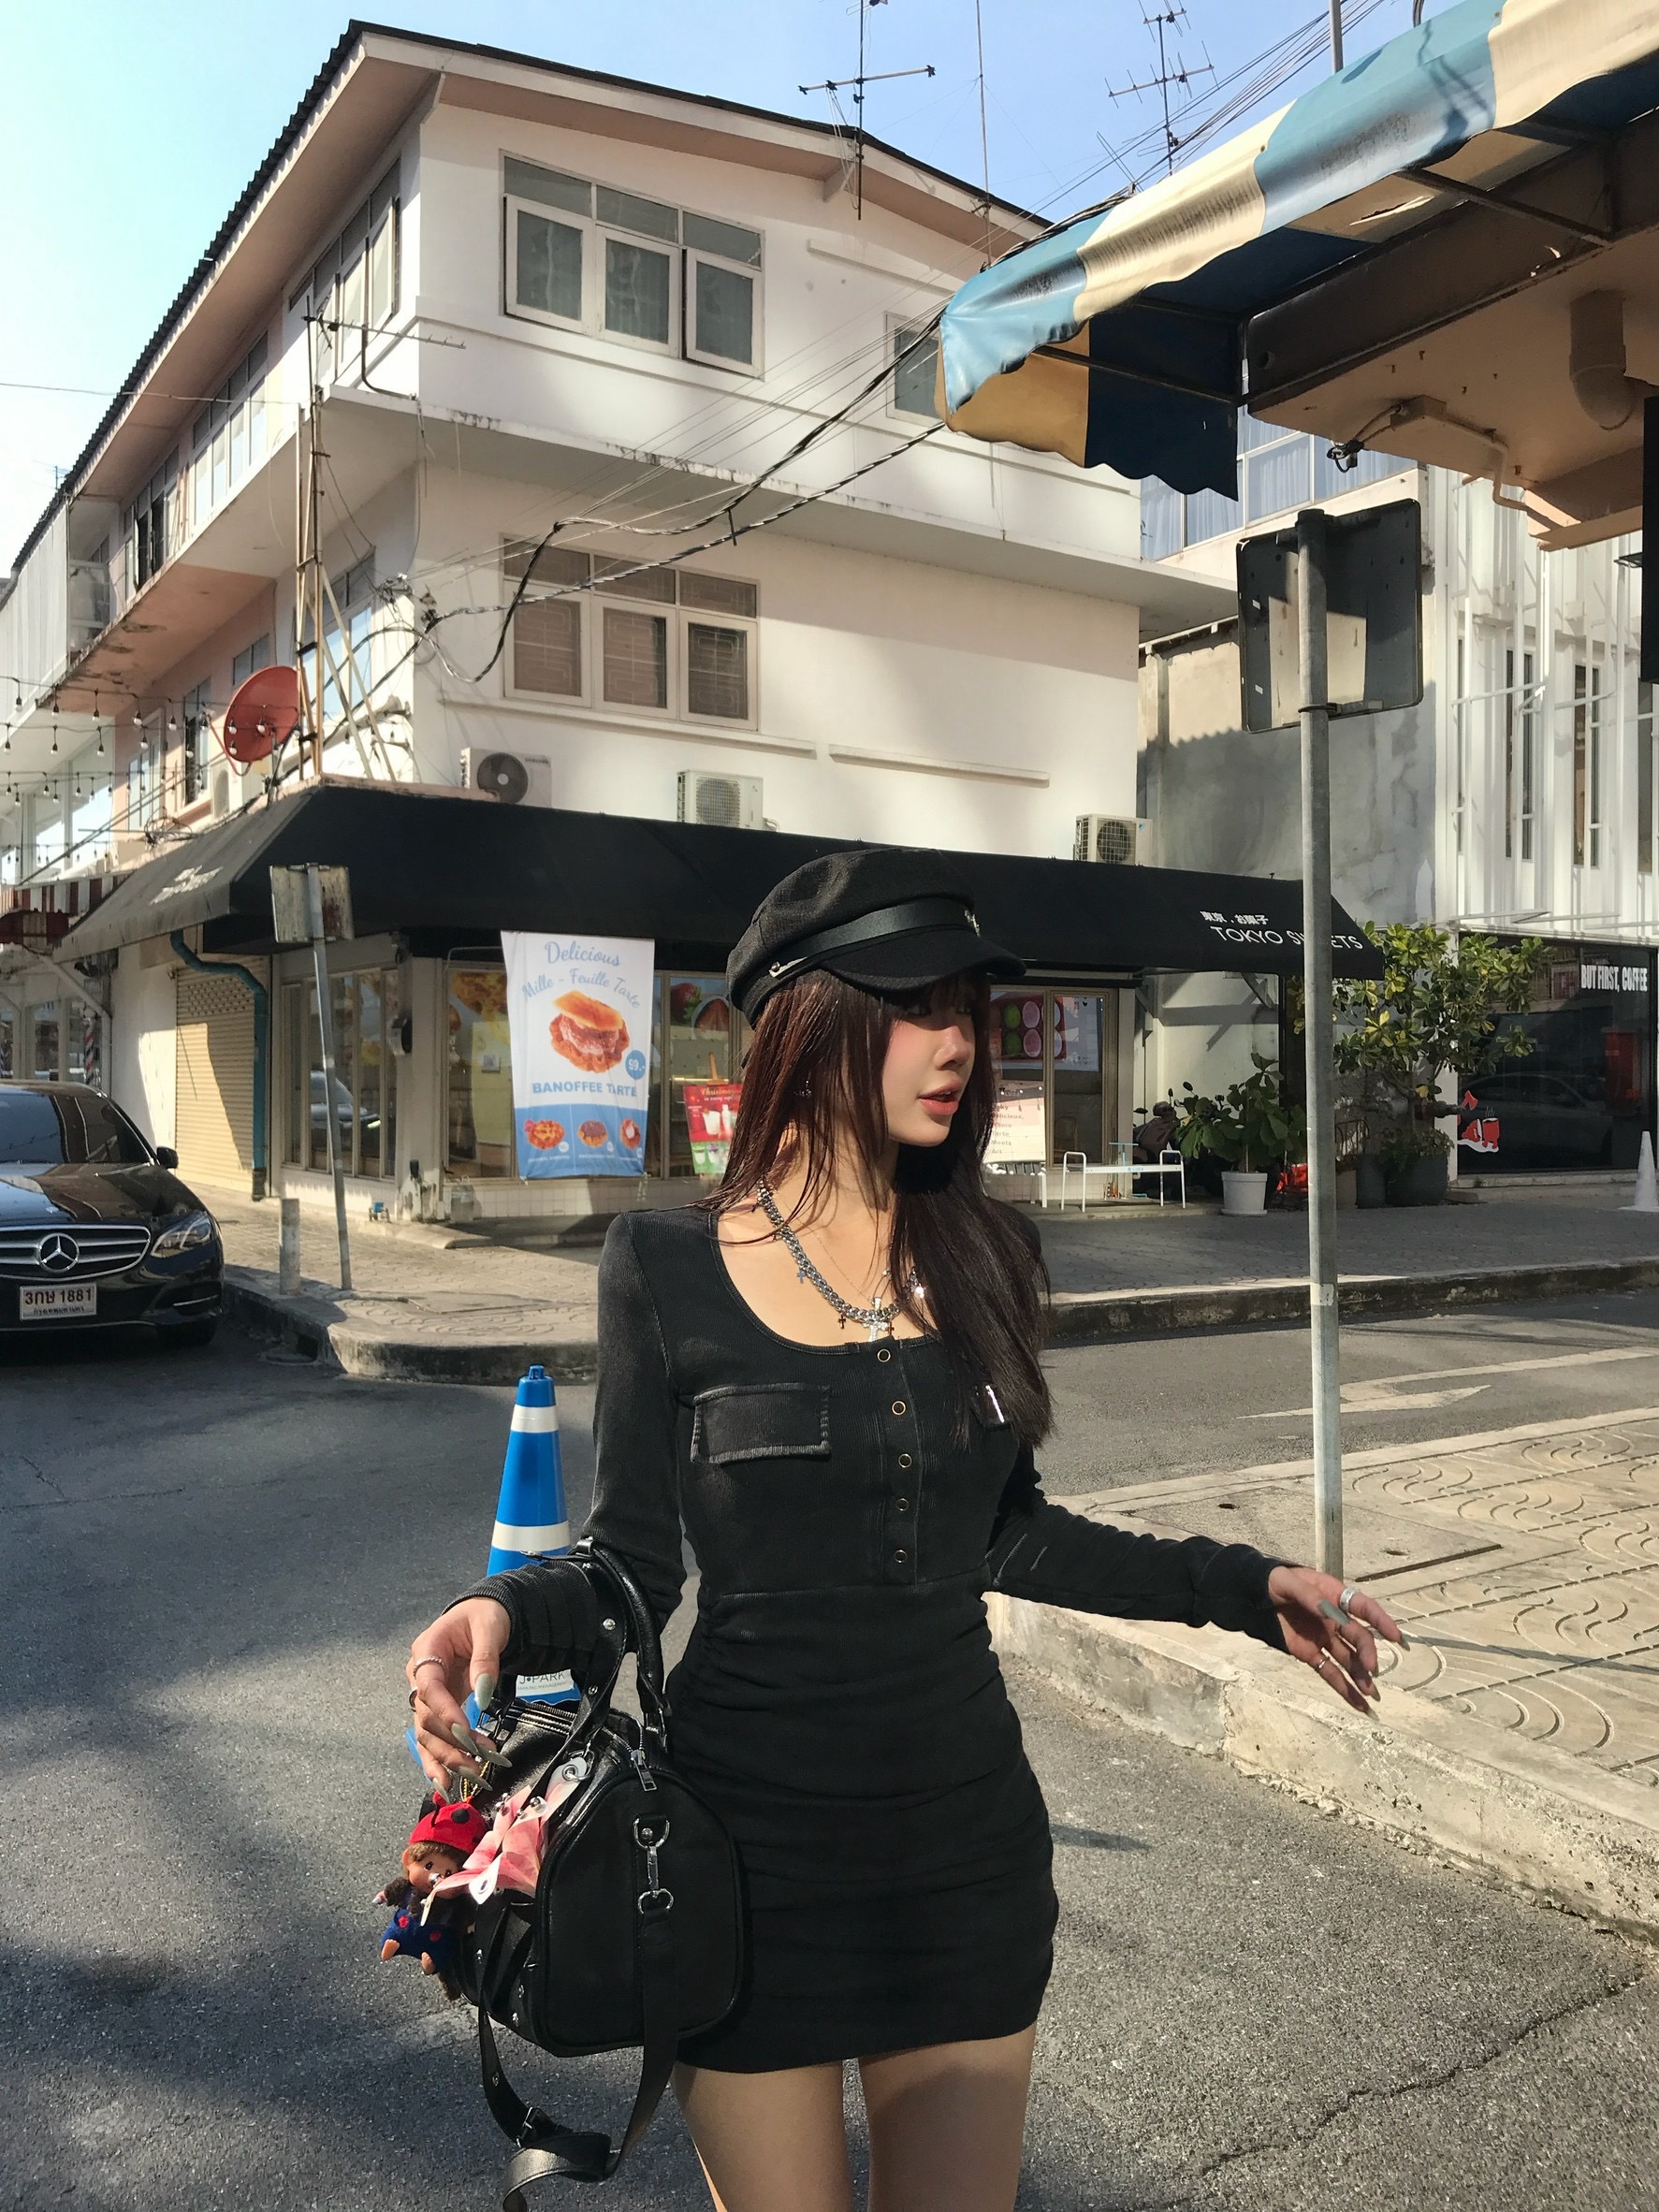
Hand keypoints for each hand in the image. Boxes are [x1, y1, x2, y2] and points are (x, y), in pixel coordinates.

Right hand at [406, 1599, 509, 1793]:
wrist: (482, 1614)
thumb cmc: (484, 1615)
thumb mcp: (490, 1627)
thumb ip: (485, 1659)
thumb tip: (484, 1694)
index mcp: (427, 1651)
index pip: (430, 1688)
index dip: (446, 1714)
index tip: (467, 1733)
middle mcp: (419, 1675)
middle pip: (426, 1718)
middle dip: (450, 1743)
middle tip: (477, 1762)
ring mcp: (426, 1693)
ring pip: (426, 1734)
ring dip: (446, 1758)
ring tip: (469, 1776)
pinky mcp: (437, 1707)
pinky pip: (432, 1737)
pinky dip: (437, 1761)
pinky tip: (444, 1783)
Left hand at [1265, 1565, 1403, 1712]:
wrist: (1252, 1595)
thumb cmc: (1273, 1581)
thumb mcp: (1287, 1582)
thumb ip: (1308, 1596)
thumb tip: (1328, 1611)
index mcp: (1334, 1596)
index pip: (1363, 1607)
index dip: (1381, 1621)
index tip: (1395, 1636)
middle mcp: (1335, 1619)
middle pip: (1358, 1637)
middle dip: (1368, 1653)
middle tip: (1371, 1668)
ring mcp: (1325, 1638)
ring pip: (1349, 1660)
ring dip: (1361, 1676)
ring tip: (1371, 1694)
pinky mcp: (1311, 1654)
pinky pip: (1331, 1673)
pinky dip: (1344, 1689)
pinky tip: (1360, 1705)